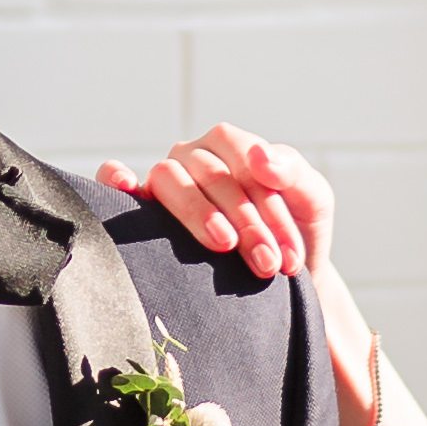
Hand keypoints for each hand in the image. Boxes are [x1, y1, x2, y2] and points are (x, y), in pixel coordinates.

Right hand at [98, 124, 333, 285]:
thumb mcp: (311, 201)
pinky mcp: (141, 207)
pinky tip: (127, 187)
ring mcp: (166, 179)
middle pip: (210, 173)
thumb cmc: (294, 233)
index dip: (266, 205)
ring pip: (169, 179)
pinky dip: (114, 179)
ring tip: (224, 246)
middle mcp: (195, 156)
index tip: (287, 255)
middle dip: (244, 221)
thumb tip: (261, 158)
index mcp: (233, 146)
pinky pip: (115, 179)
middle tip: (267, 264)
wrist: (278, 279)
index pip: (242, 158)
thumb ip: (295, 173)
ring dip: (198, 212)